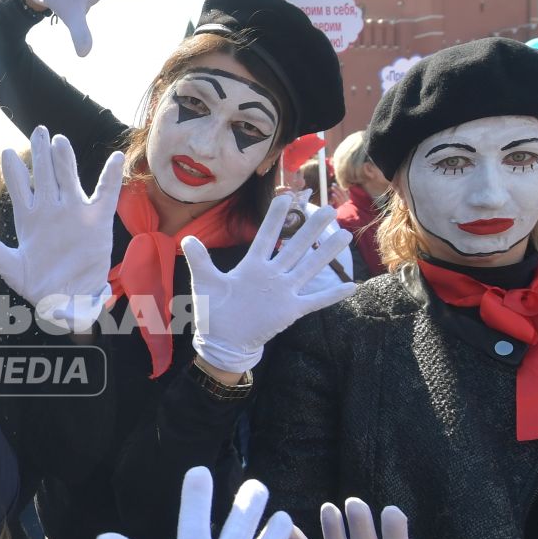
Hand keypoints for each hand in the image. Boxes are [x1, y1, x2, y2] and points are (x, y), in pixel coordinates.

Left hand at [0, 127, 123, 331]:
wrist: (65, 301)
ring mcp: (74, 213)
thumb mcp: (11, 267)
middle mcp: (51, 210)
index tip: (6, 151)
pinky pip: (105, 195)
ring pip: (69, 179)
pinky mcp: (97, 222)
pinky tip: (112, 158)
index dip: (14, 170)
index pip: (20, 187)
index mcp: (29, 218)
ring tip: (60, 140)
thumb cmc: (37, 285)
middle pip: (45, 175)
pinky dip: (109, 177)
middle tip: (38, 130)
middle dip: (40, 154)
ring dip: (65, 160)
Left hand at [184, 196, 357, 373]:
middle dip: (310, 228)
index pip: (265, 237)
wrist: (222, 342)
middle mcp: (272, 275)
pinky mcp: (291, 310)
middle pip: (294, 247)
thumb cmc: (214, 312)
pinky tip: (350, 285)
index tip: (286, 197)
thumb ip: (199, 260)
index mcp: (252, 266)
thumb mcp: (205, 283)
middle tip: (327, 208)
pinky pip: (315, 300)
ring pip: (309, 268)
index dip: (275, 218)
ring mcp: (283, 292)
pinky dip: (332, 294)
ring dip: (326, 253)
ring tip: (345, 235)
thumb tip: (187, 238)